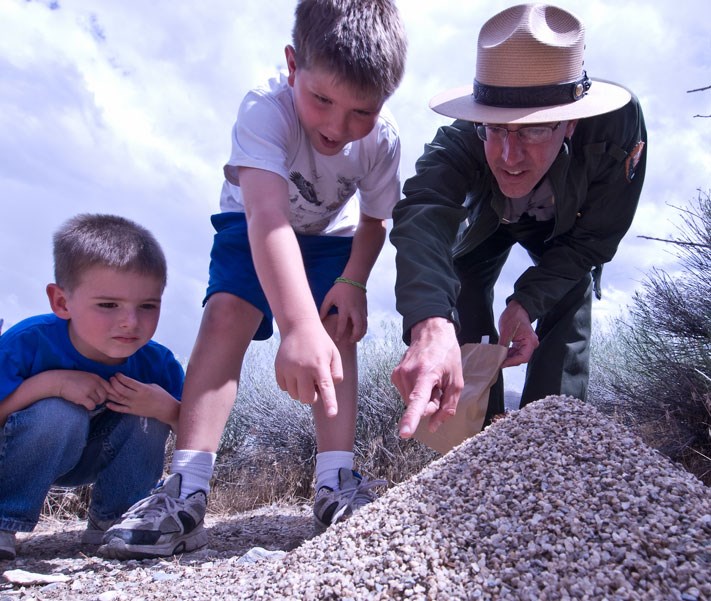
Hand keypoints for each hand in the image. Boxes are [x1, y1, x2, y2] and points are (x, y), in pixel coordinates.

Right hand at [56, 370, 111, 410]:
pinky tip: (84, 404)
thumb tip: (106, 391)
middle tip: (92, 400)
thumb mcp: (87, 377)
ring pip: (98, 401)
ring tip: (85, 400)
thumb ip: (96, 382)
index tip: (113, 398)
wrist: (59, 380)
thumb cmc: (72, 379)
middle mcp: (95, 383)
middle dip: (100, 400)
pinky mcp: (82, 397)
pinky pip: (92, 406)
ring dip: (93, 403)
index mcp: (96, 377)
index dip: (113, 394)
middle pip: (105, 396)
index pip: (110, 387)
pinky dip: (89, 407)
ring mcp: (89, 390)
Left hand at [106, 373, 179, 428]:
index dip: (121, 377)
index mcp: (143, 389)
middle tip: (111, 379)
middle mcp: (137, 397)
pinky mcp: (133, 412)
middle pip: (121, 390)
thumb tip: (130, 383)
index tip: (117, 374)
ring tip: (108, 387)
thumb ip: (141, 384)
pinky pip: (121, 409)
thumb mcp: (153, 386)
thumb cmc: (161, 395)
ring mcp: (134, 405)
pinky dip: (113, 407)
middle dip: (114, 383)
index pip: (129, 382)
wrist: (165, 409)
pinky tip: (107, 403)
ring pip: (119, 399)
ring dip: (112, 393)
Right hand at [275, 319, 342, 415]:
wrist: (299, 326)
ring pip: (295, 395)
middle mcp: (302, 368)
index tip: (332, 415)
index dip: (329, 402)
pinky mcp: (278, 369)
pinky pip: (284, 388)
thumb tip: (329, 388)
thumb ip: (337, 373)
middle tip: (315, 382)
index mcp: (319, 364)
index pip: (326, 387)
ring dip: (301, 391)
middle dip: (312, 396)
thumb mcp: (334, 354)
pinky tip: (295, 372)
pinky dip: (291, 385)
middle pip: (307, 398)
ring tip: (306, 375)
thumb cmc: (320, 342)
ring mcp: (288, 368)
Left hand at [319, 281, 366, 342]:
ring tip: (355, 339)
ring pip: (364, 325)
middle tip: (350, 341)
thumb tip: (319, 319)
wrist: (354, 279)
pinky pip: (366, 321)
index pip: (342, 324)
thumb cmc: (340, 288)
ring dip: (361, 334)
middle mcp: (355, 310)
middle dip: (355, 336)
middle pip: (358, 327)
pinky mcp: (365, 309)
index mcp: (345, 308)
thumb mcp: (329, 297)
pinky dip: (364, 328)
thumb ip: (324, 309)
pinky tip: (360, 331)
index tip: (337, 339)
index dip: (340, 333)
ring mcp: (361, 310)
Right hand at [391, 317, 462, 437]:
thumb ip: (448, 406)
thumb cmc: (447, 354)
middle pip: (418, 407)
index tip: (404, 432)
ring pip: (411, 402)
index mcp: (426, 374)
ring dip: (423, 397)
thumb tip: (433, 427)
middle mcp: (408, 375)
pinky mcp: (394, 375)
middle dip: (430, 404)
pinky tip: (423, 379)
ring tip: (430, 379)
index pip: (417, 401)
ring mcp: (398, 375)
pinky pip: (407, 395)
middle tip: (439, 386)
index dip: (411, 418)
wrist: (431, 332)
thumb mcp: (456, 381)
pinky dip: (416, 392)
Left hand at [498, 300, 538, 367]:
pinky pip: (516, 352)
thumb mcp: (506, 331)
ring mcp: (527, 344)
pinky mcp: (522, 343)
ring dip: (508, 358)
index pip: (522, 357)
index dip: (511, 362)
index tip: (501, 364)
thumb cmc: (514, 316)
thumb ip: (502, 345)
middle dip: (509, 361)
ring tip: (498, 358)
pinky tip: (501, 353)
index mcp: (530, 341)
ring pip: (518, 356)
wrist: (518, 308)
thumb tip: (497, 356)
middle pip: (520, 358)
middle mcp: (531, 344)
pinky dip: (509, 353)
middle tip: (498, 363)